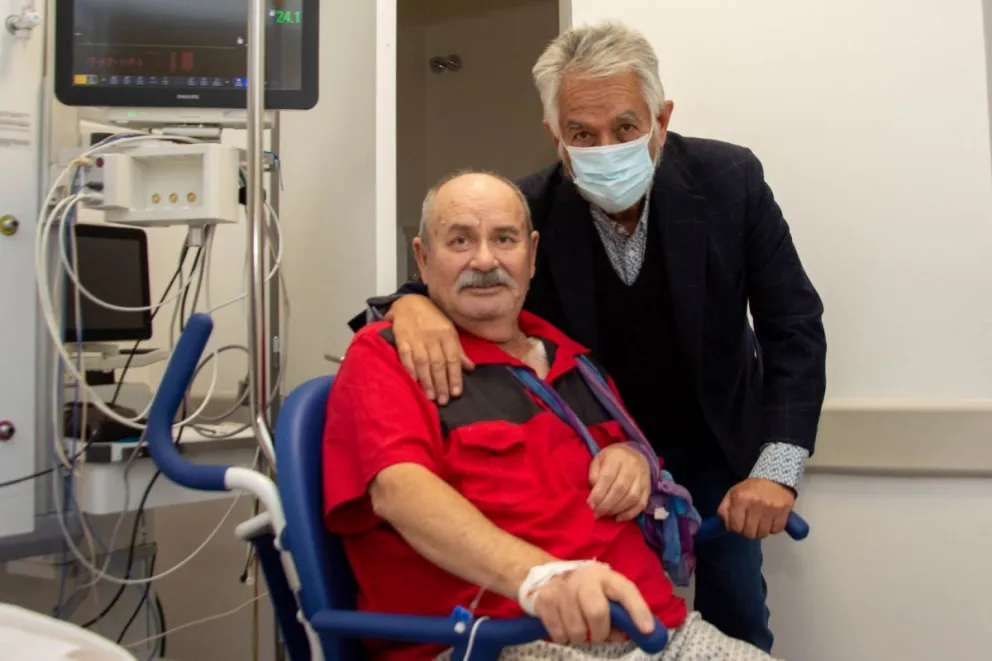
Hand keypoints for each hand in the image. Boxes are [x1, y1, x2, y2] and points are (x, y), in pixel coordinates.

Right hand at [388, 295, 473, 403]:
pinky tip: (415, 383)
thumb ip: (458, 350)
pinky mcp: (402, 340)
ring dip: (427, 381)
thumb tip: (470, 368)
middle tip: (443, 400)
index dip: (455, 377)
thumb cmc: (432, 317)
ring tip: (431, 397)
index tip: (456, 393)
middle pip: (438, 363)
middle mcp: (432, 337)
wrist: (409, 302)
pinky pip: (406, 358)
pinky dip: (411, 371)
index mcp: (447, 333)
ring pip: (423, 363)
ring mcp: (416, 338)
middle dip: (441, 384)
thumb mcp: (449, 329)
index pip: (453, 358)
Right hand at [533, 563, 655, 643]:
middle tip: (598, 636)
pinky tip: (564, 627)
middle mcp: (584, 578)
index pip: (626, 591)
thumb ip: (618, 614)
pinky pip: (558, 634)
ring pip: (577, 630)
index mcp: (605, 576)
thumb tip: (624, 634)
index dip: (638, 610)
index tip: (647, 630)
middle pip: (597, 612)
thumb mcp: (604, 594)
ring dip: (580, 639)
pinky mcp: (544, 599)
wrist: (546, 575)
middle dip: (600, 633)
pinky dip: (564, 638)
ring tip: (579, 630)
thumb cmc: (585, 591)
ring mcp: (562, 588)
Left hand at [588, 444, 650, 520]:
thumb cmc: (612, 458)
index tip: (590, 504)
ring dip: (617, 510)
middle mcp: (632, 466)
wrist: (635, 453)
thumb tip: (594, 494)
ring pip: (632, 498)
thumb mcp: (598, 459)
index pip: (607, 477)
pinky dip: (630, 514)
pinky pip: (641, 504)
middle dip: (606, 504)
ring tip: (605, 515)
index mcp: (617, 457)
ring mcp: (642, 478)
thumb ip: (594, 474)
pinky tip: (618, 518)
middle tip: (596, 513)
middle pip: (620, 489)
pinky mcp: (648, 488)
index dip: (598, 493)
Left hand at [717, 478, 794, 538]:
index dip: (735, 528)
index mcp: (740, 499)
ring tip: (760, 522)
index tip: (737, 524)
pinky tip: (770, 520)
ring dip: (760, 531)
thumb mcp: (733, 494)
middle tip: (749, 524)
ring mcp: (770, 508)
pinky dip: (772, 528)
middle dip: (748, 531)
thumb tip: (724, 524)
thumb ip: (724, 509)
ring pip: (762, 534)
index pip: (734, 526)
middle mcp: (755, 504)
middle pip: (749, 533)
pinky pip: (776, 530)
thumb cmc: (751, 488)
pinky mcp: (784, 512)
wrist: (774, 479)